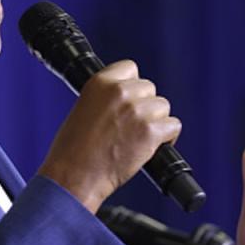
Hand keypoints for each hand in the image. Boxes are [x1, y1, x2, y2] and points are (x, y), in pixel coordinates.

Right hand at [38, 60, 181, 213]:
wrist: (73, 177)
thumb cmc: (72, 151)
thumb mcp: (82, 109)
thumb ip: (105, 98)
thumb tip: (126, 100)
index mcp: (100, 82)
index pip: (130, 68)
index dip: (132, 86)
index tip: (129, 100)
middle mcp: (120, 92)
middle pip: (149, 88)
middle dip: (144, 106)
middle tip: (133, 126)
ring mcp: (136, 111)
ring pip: (163, 107)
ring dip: (156, 122)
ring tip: (140, 139)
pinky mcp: (149, 132)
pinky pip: (173, 126)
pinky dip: (167, 138)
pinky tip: (154, 147)